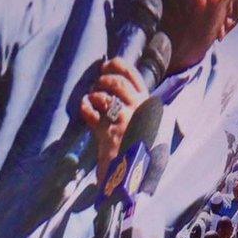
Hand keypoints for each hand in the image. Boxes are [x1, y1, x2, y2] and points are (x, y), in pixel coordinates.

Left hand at [80, 57, 149, 180]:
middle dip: (104, 80)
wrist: (138, 172)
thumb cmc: (145, 149)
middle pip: (117, 83)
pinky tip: (85, 106)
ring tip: (92, 97)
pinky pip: (92, 114)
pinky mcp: (108, 133)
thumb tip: (129, 91)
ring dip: (94, 94)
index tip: (107, 64)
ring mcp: (123, 121)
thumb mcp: (152, 126)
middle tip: (98, 83)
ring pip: (105, 97)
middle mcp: (137, 109)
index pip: (134, 76)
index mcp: (149, 105)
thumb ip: (145, 110)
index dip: (118, 66)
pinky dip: (85, 108)